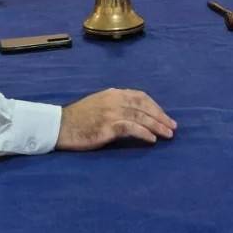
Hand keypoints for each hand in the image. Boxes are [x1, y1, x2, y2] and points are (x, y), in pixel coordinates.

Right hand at [56, 88, 176, 149]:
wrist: (60, 126)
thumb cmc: (79, 117)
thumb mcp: (99, 103)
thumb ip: (116, 104)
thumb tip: (136, 113)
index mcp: (114, 93)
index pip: (141, 96)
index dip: (155, 106)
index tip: (164, 116)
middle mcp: (114, 100)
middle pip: (144, 106)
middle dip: (161, 116)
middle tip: (173, 127)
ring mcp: (111, 112)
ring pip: (140, 117)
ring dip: (157, 126)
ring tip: (168, 134)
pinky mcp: (107, 127)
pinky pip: (130, 128)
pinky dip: (143, 133)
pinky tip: (151, 139)